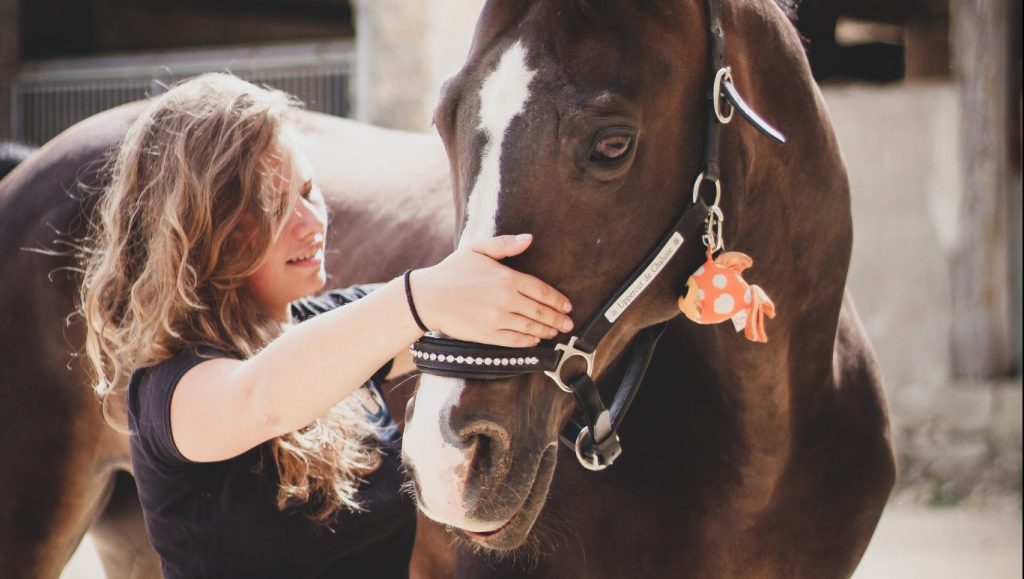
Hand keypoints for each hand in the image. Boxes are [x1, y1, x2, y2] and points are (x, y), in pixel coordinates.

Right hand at [410, 234, 573, 346]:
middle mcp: (506, 299)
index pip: (541, 290)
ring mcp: (497, 319)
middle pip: (540, 311)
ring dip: (547, 331)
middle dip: (558, 319)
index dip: (557, 300)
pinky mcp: (488, 335)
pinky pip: (515, 340)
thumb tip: (529, 239)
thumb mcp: (477, 249)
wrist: (427, 297)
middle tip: (569, 324)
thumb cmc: (452, 271)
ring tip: (556, 333)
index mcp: (507, 278)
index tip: (567, 306)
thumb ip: (505, 244)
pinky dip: (528, 342)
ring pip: (530, 327)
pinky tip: (535, 341)